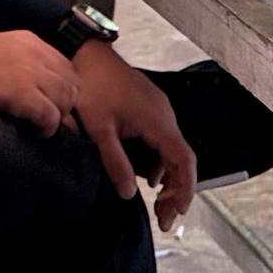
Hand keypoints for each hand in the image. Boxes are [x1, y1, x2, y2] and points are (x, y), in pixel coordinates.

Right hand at [0, 28, 81, 140]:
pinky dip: (46, 128)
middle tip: (45, 120)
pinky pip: (51, 115)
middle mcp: (33, 51)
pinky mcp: (19, 91)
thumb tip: (44, 92)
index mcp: (29, 40)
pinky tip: (32, 132)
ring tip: (37, 126)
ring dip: (56, 117)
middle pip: (72, 84)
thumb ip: (23, 65)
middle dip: (63, 105)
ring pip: (66, 100)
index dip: (62, 91)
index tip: (50, 106)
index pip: (67, 68)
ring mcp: (27, 69)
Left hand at [68, 41, 199, 228]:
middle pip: (181, 159)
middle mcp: (164, 115)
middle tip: (165, 217)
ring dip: (167, 178)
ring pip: (172, 151)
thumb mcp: (100, 130)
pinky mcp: (149, 109)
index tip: (178, 211)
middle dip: (177, 191)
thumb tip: (128, 192)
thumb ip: (116, 163)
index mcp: (158, 121)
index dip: (185, 189)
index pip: (183, 160)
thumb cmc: (92, 85)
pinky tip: (145, 176)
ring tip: (156, 202)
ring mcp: (158, 110)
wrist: (86, 54)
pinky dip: (159, 162)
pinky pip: (162, 140)